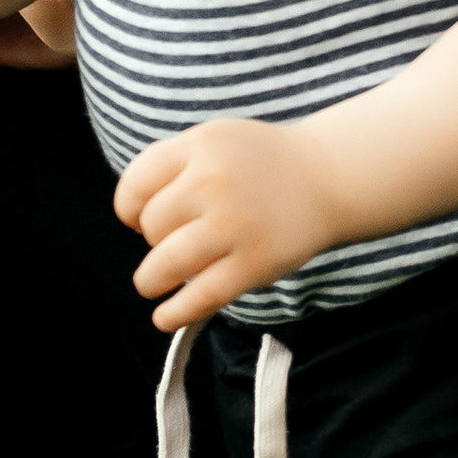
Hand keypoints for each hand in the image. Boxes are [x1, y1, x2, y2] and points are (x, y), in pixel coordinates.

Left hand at [113, 118, 341, 330]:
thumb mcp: (216, 140)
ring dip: (151, 279)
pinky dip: (175, 313)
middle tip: (175, 239)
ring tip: (152, 283)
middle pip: (152, 226)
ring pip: (166, 263)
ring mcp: (235, 223)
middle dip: (155, 239)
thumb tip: (131, 215)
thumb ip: (174, 165)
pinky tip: (164, 317)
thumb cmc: (262, 163)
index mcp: (201, 145)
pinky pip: (202, 296)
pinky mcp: (255, 263)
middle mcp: (214, 181)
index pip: (137, 184)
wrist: (329, 177)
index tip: (137, 220)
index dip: (129, 208)